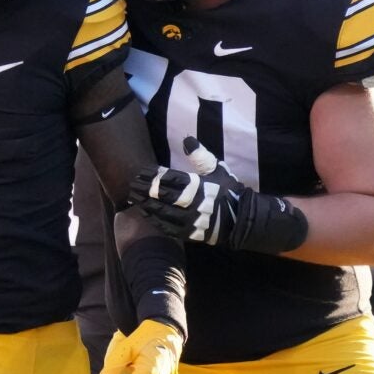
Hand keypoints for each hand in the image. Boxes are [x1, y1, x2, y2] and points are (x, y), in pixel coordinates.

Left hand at [130, 137, 307, 254]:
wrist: (241, 219)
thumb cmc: (227, 190)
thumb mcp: (217, 169)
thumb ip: (200, 156)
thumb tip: (187, 139)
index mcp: (199, 186)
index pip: (170, 179)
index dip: (153, 176)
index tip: (141, 172)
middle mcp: (193, 204)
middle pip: (162, 196)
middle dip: (145, 190)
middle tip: (132, 185)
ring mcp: (191, 220)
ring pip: (162, 213)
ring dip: (146, 205)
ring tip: (134, 199)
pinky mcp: (190, 234)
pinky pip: (168, 228)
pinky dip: (155, 221)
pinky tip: (146, 214)